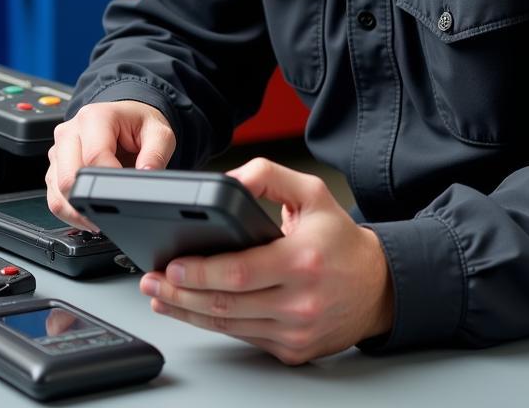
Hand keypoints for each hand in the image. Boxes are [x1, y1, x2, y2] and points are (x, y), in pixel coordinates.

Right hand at [46, 101, 175, 229]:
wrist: (127, 117)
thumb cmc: (138, 122)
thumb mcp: (159, 133)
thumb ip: (156, 154)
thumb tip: (147, 176)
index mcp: (95, 117)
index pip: (94, 157)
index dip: (110, 183)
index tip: (124, 195)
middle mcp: (70, 131)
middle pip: (68, 178)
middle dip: (90, 201)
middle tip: (113, 212)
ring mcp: (59, 149)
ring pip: (56, 192)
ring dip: (77, 211)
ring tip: (101, 215)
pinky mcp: (55, 166)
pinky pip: (54, 196)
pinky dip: (69, 210)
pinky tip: (88, 211)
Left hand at [138, 158, 393, 363]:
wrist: (377, 286)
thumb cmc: (340, 239)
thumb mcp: (311, 192)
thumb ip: (268, 176)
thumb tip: (229, 179)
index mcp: (302, 260)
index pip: (239, 272)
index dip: (200, 272)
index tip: (170, 266)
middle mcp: (300, 301)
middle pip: (226, 304)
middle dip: (180, 293)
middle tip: (151, 282)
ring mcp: (296, 331)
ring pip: (229, 326)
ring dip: (189, 312)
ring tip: (161, 297)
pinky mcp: (292, 350)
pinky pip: (243, 338)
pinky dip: (214, 325)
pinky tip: (193, 311)